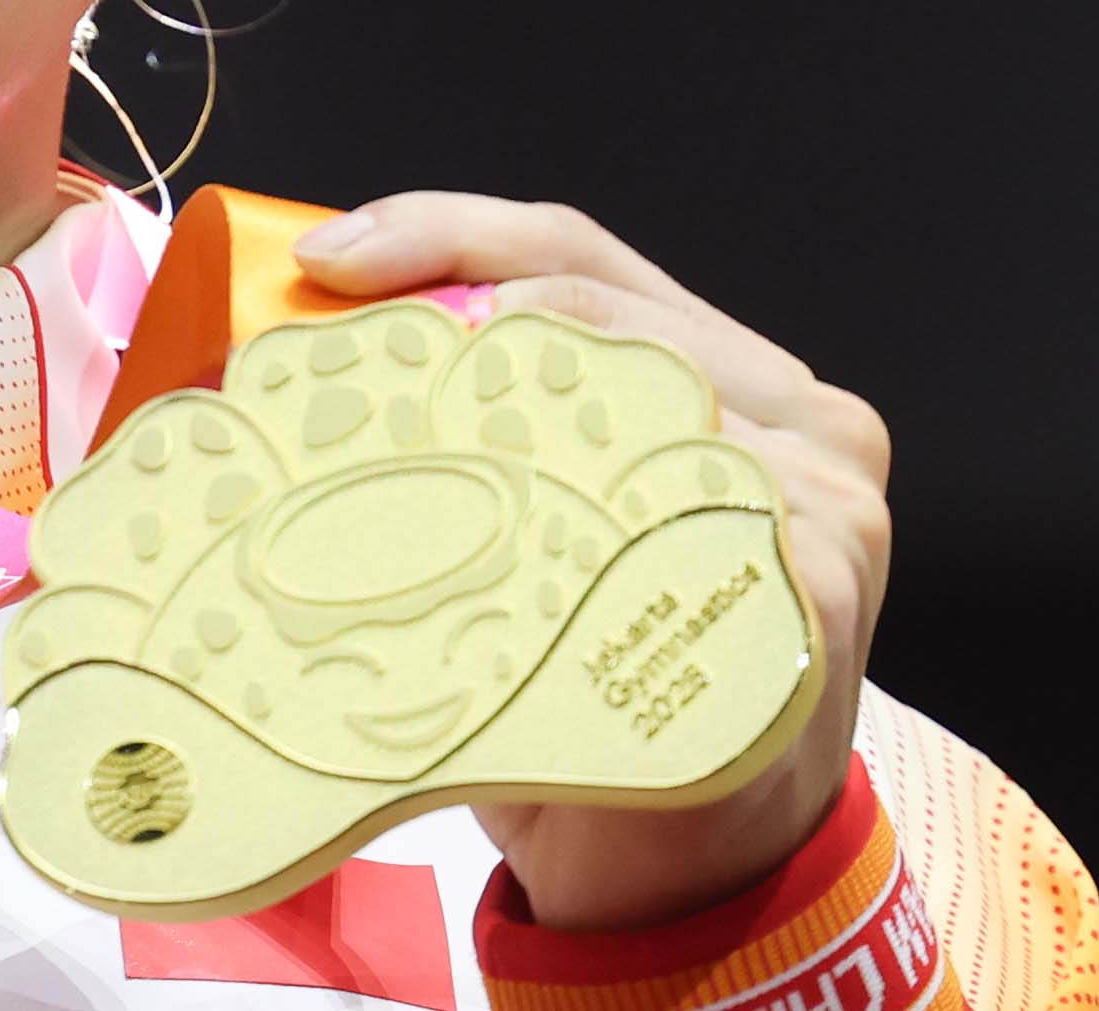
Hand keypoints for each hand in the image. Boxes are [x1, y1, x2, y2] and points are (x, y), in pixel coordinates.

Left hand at [293, 191, 888, 931]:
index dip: (444, 229)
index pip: (573, 249)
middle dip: (437, 297)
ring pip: (619, 386)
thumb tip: (279, 356)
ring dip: (480, 393)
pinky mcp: (811, 589)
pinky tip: (484, 518)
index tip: (327, 258)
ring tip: (370, 423)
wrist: (687, 868)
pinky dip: (564, 501)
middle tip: (319, 341)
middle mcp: (797, 416)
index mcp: (734, 368)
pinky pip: (669, 512)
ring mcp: (819, 499)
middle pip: (588, 295)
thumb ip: (490, 425)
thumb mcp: (546, 520)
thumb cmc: (589, 677)